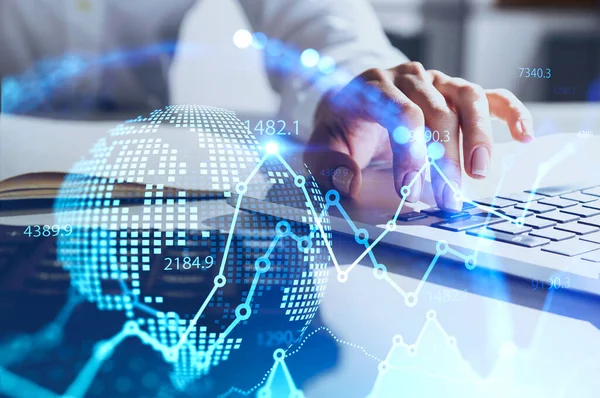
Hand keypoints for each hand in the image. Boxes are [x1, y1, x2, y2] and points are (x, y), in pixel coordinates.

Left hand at [304, 62, 533, 210]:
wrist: (353, 103)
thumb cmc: (342, 128)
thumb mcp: (322, 145)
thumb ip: (326, 165)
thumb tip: (346, 181)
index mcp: (374, 86)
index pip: (402, 115)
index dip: (411, 154)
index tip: (410, 191)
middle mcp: (408, 77)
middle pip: (438, 111)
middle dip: (445, 159)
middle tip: (447, 198)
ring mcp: (436, 81)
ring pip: (468, 98)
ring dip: (479, 137)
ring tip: (479, 173)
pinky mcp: (455, 91)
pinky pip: (491, 96)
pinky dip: (511, 113)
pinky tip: (523, 136)